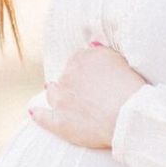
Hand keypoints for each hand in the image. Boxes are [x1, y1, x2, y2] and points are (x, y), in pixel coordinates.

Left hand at [30, 41, 147, 149]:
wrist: (128, 116)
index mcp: (82, 59)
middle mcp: (68, 76)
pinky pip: (43, 117)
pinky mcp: (59, 121)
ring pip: (52, 93)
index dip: (83, 70)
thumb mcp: (121, 59)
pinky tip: (34, 112)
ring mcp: (61, 99)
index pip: (77, 60)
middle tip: (84, 93)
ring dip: (54, 94)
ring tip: (60, 98)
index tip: (90, 77)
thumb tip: (91, 45)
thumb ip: (102, 52)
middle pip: (64, 76)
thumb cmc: (131, 88)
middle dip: (72, 82)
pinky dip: (38, 114)